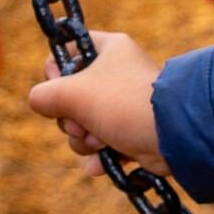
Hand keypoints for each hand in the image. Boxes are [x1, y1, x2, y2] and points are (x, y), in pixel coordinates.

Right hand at [28, 31, 165, 176]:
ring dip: (84, 140)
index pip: (69, 49)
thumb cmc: (122, 103)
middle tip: (82, 123)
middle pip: (70, 95)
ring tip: (101, 142)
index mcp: (110, 49)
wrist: (173, 136)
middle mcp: (118, 73)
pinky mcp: (133, 132)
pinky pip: (102, 144)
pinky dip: (99, 156)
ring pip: (83, 124)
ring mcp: (125, 105)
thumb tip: (40, 102)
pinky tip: (101, 164)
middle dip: (70, 118)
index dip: (55, 69)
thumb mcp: (71, 93)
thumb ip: (44, 95)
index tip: (57, 82)